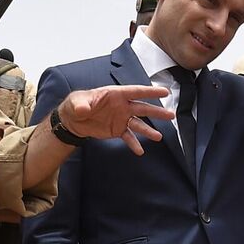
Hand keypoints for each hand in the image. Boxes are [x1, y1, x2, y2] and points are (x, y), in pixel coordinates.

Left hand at [58, 85, 173, 155]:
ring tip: (158, 137)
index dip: (150, 92)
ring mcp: (121, 119)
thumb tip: (83, 109)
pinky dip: (134, 143)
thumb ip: (81, 105)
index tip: (165, 91)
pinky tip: (139, 151)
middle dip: (157, 112)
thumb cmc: (75, 105)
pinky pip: (128, 137)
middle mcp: (122, 106)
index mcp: (115, 95)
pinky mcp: (117, 130)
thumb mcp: (76, 103)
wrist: (72, 121)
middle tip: (171, 115)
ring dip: (149, 130)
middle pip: (143, 108)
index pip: (136, 92)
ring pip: (139, 124)